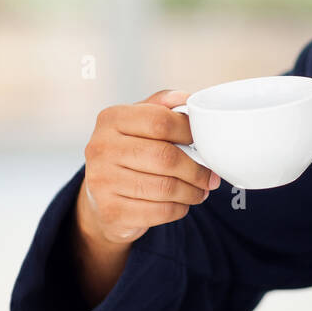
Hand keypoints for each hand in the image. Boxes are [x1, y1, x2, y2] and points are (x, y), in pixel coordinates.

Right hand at [79, 88, 220, 245]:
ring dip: (192, 192)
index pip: (160, 121)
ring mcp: (102, 181)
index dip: (189, 132)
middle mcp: (101, 147)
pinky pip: (160, 211)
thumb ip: (162, 106)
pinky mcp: (111, 211)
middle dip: (196, 169)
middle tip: (211, 176)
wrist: (100, 197)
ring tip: (200, 190)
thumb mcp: (138, 123)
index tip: (204, 141)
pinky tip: (181, 203)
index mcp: (111, 119)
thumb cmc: (128, 154)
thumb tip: (189, 99)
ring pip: (165, 187)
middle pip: (165, 157)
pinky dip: (179, 208)